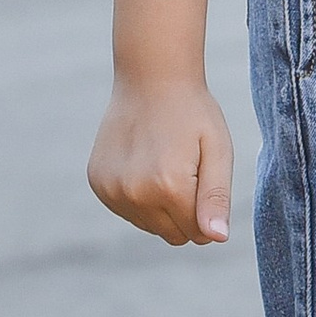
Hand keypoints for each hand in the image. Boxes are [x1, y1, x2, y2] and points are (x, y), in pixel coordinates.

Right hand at [88, 75, 235, 246]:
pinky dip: (139, 195)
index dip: (207, 211)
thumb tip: (216, 239)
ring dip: (160, 205)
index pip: (197, 233)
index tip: (204, 177)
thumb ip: (217, 198)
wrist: (150, 78)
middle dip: (185, 212)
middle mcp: (135, 193)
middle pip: (173, 235)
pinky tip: (144, 162)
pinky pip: (127, 211)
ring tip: (164, 162)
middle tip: (186, 169)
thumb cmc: (192, 113)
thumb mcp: (217, 150)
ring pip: (149, 225)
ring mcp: (111, 190)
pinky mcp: (98, 183)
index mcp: (169, 187)